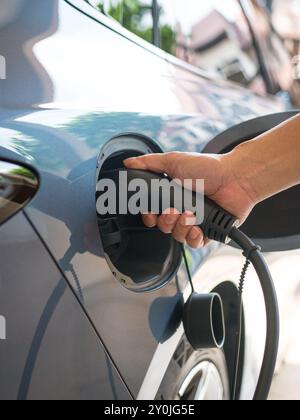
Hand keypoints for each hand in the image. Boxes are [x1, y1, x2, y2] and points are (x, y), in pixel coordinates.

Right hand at [124, 152, 255, 247]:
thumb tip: (129, 162)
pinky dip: (194, 237)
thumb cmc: (208, 168)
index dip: (149, 217)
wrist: (235, 178)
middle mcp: (182, 211)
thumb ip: (149, 163)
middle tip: (173, 210)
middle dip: (165, 221)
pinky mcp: (209, 233)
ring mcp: (195, 223)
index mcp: (172, 197)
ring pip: (177, 236)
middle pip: (163, 227)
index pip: (153, 214)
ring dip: (181, 226)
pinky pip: (194, 244)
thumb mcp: (174, 161)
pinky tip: (197, 227)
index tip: (151, 213)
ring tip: (191, 214)